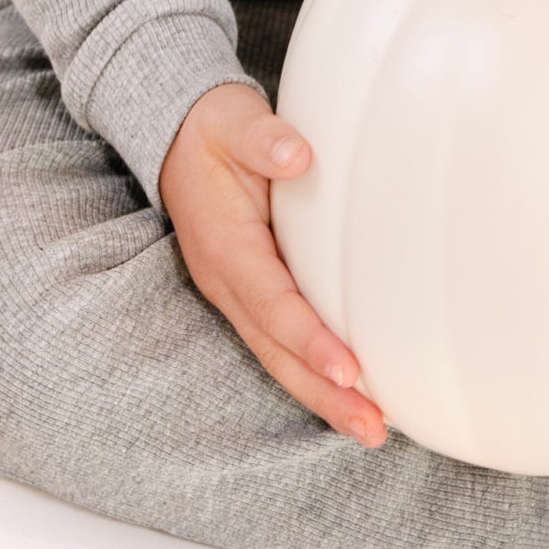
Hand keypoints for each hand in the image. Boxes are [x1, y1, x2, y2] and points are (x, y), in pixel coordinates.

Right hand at [160, 81, 385, 444]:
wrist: (178, 134)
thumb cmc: (214, 128)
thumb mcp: (233, 119)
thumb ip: (261, 137)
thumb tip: (297, 155)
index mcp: (224, 245)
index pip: (271, 302)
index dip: (309, 339)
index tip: (349, 368)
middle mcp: (227, 281)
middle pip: (275, 350)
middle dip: (321, 392)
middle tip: (370, 426)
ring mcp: (237, 293)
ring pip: (278, 357)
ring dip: (321, 395)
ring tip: (370, 428)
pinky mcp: (252, 294)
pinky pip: (282, 344)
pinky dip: (314, 374)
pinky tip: (351, 394)